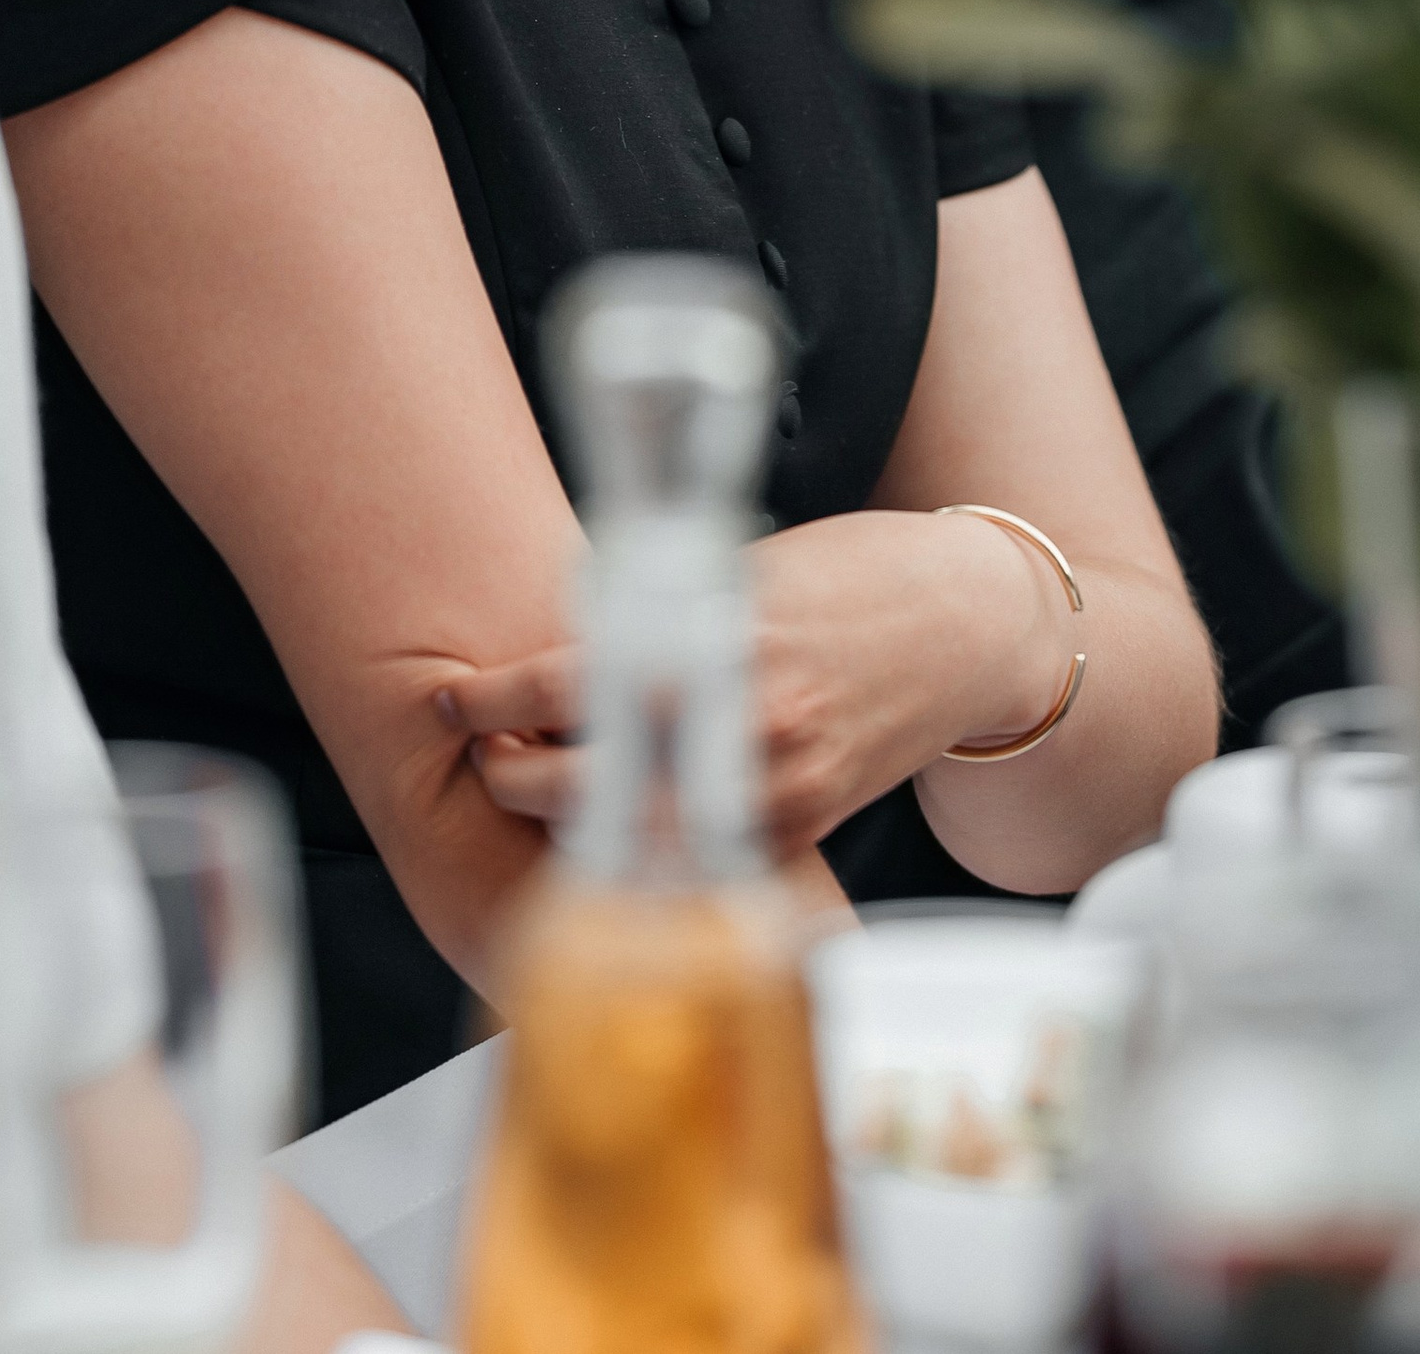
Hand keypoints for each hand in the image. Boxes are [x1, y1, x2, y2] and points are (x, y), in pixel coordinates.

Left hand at [447, 509, 1070, 854]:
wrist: (967, 624)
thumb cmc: (851, 574)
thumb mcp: (743, 564)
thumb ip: (661, 608)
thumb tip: (564, 633)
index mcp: (719, 641)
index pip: (568, 684)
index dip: (493, 701)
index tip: (452, 701)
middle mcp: (746, 724)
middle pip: (588, 781)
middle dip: (516, 775)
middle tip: (483, 753)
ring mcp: (780, 787)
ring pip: (637, 832)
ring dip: (574, 816)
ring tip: (535, 786)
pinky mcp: (808, 826)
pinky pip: (703, 856)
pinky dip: (647, 844)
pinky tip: (614, 821)